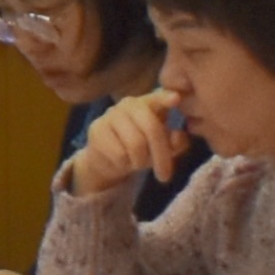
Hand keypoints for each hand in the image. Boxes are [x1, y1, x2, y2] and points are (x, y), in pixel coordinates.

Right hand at [57, 90, 184, 204]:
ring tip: (139, 163)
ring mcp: (111, 115)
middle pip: (152, 128)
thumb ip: (176, 142)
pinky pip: (119, 154)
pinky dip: (125, 164)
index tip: (176, 99)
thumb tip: (177, 135)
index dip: (165, 98)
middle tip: (166, 176)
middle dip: (162, 156)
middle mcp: (129, 104)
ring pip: (136, 144)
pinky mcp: (97, 129)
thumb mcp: (164, 147)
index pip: (158, 97)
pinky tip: (122, 160)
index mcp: (148, 103)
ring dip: (141, 161)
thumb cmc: (142, 148)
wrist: (108, 159)